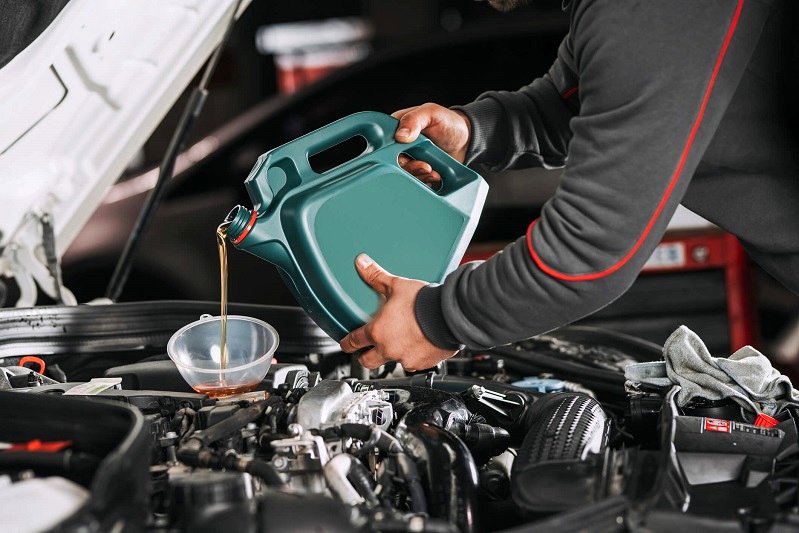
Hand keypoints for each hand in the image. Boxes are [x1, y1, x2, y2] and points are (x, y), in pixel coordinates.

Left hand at [340, 254, 457, 371]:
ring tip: (400, 341)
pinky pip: (412, 364)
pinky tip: (418, 344)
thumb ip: (376, 276)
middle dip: (365, 356)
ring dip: (392, 354)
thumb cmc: (424, 302)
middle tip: (368, 349)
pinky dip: (413, 356)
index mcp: (377, 331)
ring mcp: (405, 358)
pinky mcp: (421, 363)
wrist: (450, 315)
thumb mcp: (397, 285)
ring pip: (392, 362)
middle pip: (367, 361)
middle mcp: (388, 349)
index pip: (353, 342)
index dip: (346, 343)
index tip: (346, 344)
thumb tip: (361, 263)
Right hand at [391, 103, 471, 188]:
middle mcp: (400, 144)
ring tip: (432, 171)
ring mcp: (410, 158)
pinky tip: (435, 176)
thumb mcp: (431, 114)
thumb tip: (400, 135)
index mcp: (397, 127)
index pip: (385, 142)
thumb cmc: (448, 122)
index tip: (405, 156)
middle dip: (409, 167)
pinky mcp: (418, 170)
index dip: (391, 152)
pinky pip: (415, 180)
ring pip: (405, 173)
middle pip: (394, 161)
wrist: (466, 140)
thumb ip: (415, 120)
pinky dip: (425, 181)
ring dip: (418, 175)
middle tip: (425, 166)